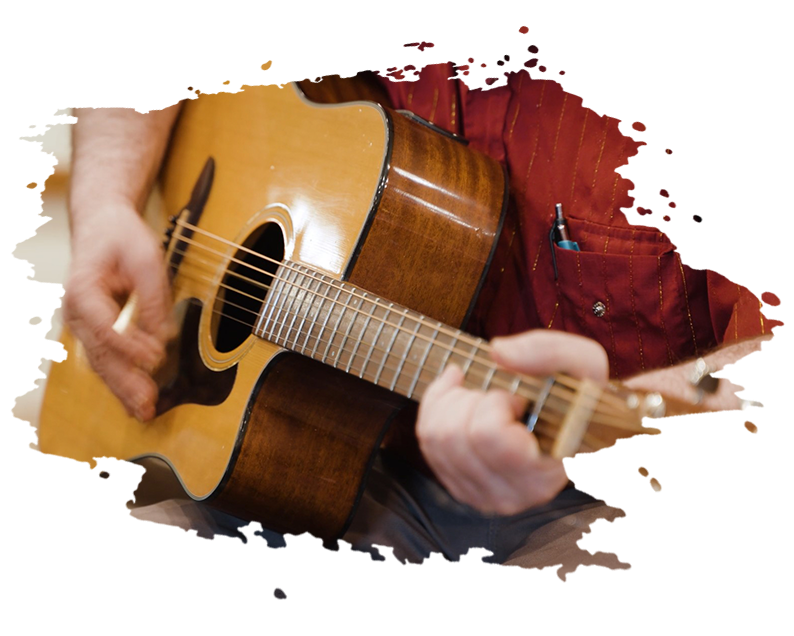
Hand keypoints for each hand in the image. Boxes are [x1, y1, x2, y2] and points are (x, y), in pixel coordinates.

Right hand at [63, 203, 174, 420]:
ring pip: (101, 363)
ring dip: (122, 389)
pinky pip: (106, 360)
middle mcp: (75, 312)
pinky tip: (134, 400)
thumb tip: (161, 337)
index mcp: (82, 290)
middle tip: (146, 405)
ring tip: (142, 412)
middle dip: (124, 382)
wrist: (102, 226)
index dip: (130, 346)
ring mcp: (82, 324)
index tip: (156, 357)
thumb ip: (152, 299)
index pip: (105, 327)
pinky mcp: (95, 331)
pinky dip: (121, 381)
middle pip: (100, 354)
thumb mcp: (146, 260)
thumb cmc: (122, 238)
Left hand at [416, 330, 608, 515]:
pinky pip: (426, 441)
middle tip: (500, 396)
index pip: (488, 435)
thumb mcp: (584, 365)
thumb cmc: (581, 399)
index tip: (518, 398)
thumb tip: (497, 352)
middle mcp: (509, 496)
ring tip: (485, 398)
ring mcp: (480, 495)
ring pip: (434, 437)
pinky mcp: (459, 487)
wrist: (578, 427)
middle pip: (453, 435)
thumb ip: (549, 352)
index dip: (495, 403)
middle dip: (471, 398)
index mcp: (542, 475)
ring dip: (453, 401)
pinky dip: (437, 407)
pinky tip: (463, 397)